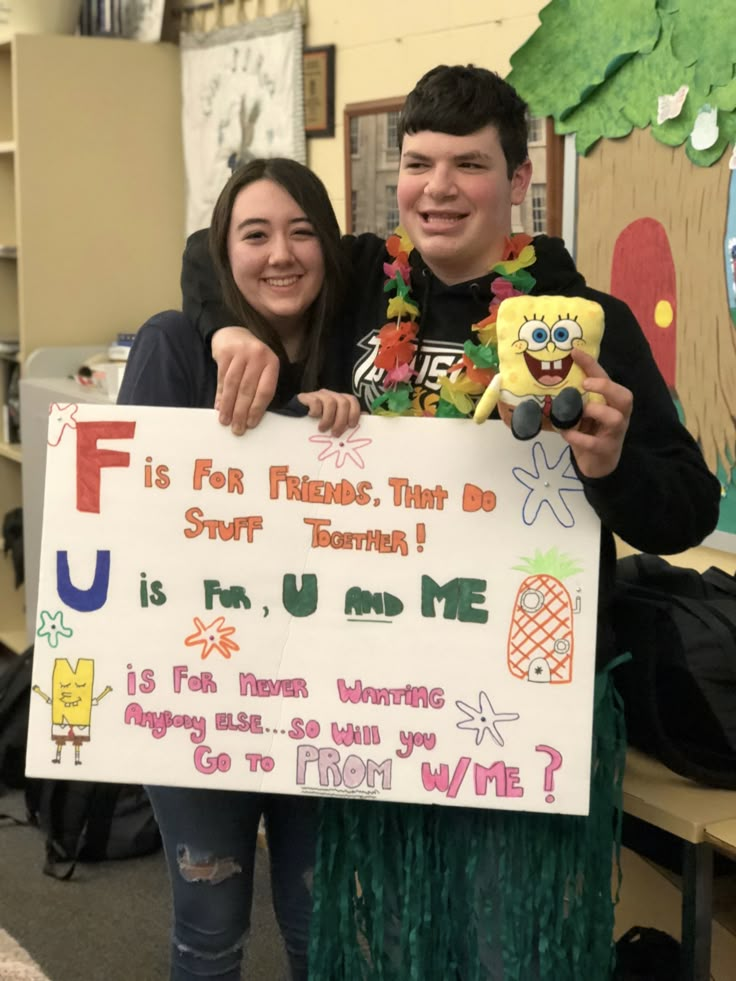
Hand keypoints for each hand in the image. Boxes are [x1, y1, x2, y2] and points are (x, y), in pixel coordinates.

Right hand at [211, 326, 279, 433]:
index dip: (257, 409)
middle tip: (237, 429)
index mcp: (271, 362)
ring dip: (229, 406)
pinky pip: (221, 378)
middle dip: (241, 412)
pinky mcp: (225, 353)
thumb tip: (250, 417)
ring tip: (225, 421)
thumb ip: (259, 388)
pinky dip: (220, 395)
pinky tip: (219, 407)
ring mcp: (240, 353)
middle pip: (248, 389)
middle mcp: (257, 356)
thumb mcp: (262, 368)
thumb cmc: (251, 358)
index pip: (265, 390)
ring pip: (233, 385)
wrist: (233, 333)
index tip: (251, 424)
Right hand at [297, 390, 360, 436]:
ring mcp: (319, 395)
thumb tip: (365, 418)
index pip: (352, 400)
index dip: (354, 413)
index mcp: (340, 400)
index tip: (351, 426)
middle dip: (341, 420)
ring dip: (328, 418)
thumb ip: (348, 421)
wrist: (295, 419)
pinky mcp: (307, 397)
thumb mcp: (334, 424)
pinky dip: (315, 411)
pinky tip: (311, 417)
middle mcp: (331, 396)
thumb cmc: (318, 424)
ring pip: (330, 402)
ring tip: (322, 429)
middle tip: (335, 433)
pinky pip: (315, 401)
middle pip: (343, 402)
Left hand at [561, 349, 632, 478]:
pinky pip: (595, 443)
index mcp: (612, 402)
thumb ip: (574, 398)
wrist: (597, 464)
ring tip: (578, 412)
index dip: (591, 364)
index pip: (606, 377)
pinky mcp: (606, 450)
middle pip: (625, 397)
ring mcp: (614, 433)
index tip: (574, 352)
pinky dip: (578, 437)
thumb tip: (547, 380)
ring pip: (615, 418)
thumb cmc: (590, 432)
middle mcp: (619, 415)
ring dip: (595, 411)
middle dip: (605, 387)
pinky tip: (565, 433)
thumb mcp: (583, 412)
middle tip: (585, 384)